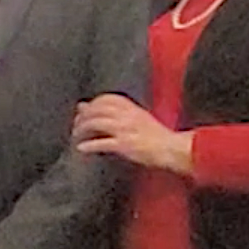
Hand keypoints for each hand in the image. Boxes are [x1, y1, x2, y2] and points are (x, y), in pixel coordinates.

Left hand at [73, 94, 190, 173]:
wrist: (172, 150)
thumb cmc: (157, 137)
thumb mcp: (140, 119)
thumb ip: (120, 113)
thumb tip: (106, 108)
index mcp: (132, 109)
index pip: (107, 98)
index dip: (93, 103)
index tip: (85, 110)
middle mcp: (127, 116)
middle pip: (97, 109)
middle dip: (83, 116)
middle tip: (76, 125)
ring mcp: (125, 130)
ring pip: (96, 123)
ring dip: (82, 129)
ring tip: (75, 135)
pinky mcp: (124, 145)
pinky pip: (102, 143)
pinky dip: (89, 146)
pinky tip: (81, 148)